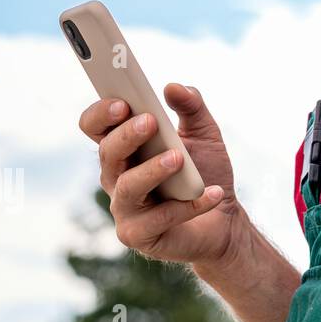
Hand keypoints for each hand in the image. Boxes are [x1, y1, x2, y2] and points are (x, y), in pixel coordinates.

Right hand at [78, 83, 243, 267]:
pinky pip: (160, 218)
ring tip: (178, 158)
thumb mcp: (205, 134)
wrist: (224, 221)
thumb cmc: (205, 173)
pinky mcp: (140, 235)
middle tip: (150, 121)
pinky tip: (213, 193)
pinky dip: (188, 205)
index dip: (102, 114)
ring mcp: (125, 208)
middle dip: (126, 136)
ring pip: (127, 187)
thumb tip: (174, 86)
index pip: (96, 128)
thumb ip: (192, 107)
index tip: (123, 101)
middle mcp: (117, 178)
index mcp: (125, 149)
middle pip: (107, 153)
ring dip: (151, 170)